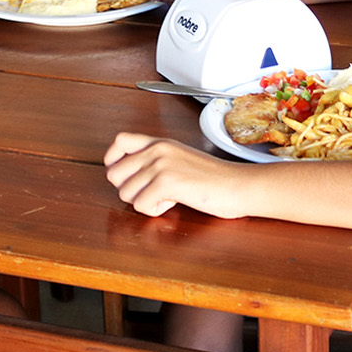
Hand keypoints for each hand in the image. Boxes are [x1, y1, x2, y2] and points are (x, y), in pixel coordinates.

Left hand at [104, 133, 249, 217]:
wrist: (238, 185)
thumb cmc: (215, 178)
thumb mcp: (181, 159)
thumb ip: (158, 161)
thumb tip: (133, 177)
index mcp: (160, 143)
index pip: (120, 141)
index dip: (112, 160)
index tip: (122, 175)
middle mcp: (157, 150)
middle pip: (115, 173)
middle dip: (129, 190)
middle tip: (151, 193)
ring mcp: (161, 165)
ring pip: (125, 192)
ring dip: (143, 202)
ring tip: (167, 197)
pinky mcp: (167, 182)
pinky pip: (141, 205)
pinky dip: (154, 211)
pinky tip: (173, 203)